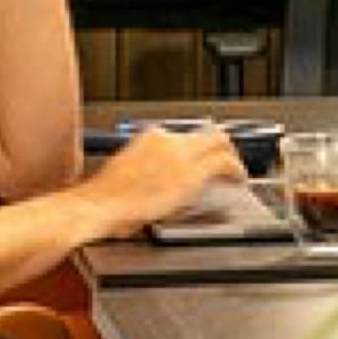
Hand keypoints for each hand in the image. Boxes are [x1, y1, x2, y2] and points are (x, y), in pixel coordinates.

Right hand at [86, 123, 241, 238]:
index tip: (200, 159)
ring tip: (237, 171)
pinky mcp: (191, 174)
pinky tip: (239, 180)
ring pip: (220, 143)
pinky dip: (236, 170)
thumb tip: (157, 179)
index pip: (183, 136)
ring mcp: (181, 155)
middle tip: (228, 159)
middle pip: (207, 133)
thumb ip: (144, 168)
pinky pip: (224, 164)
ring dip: (231, 157)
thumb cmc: (103, 199)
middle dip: (221, 145)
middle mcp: (168, 140)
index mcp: (150, 137)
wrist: (98, 205)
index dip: (196, 149)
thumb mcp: (124, 172)